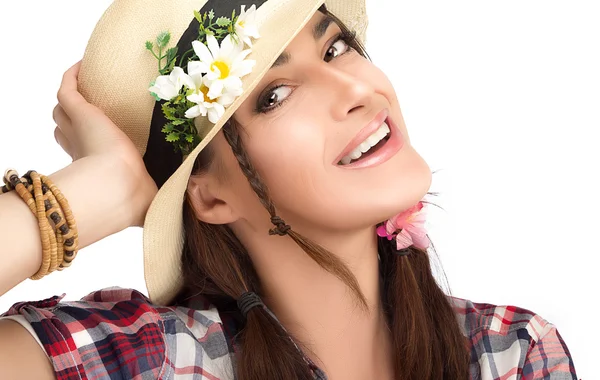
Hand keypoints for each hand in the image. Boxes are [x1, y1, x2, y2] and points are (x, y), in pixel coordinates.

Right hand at [52, 61, 157, 226]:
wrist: (119, 188)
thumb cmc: (135, 196)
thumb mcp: (155, 190)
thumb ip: (169, 191)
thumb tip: (192, 199)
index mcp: (96, 166)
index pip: (81, 148)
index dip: (85, 141)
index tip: (99, 136)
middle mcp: (81, 147)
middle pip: (67, 126)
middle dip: (73, 119)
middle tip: (91, 108)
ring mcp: (78, 127)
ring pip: (63, 109)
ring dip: (72, 98)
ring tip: (89, 84)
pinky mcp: (80, 111)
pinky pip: (68, 87)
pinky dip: (73, 75)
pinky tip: (86, 65)